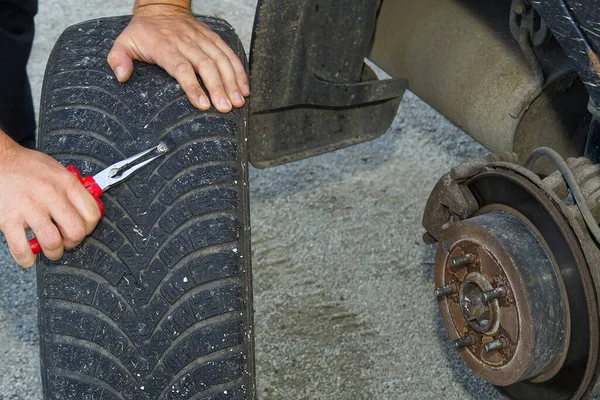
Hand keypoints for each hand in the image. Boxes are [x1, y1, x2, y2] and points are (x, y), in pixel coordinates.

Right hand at [0, 135, 101, 267]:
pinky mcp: (8, 218)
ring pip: (52, 242)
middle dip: (73, 242)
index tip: (83, 229)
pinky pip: (22, 248)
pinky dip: (27, 258)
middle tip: (67, 241)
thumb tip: (85, 206)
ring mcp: (29, 207)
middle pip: (76, 231)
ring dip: (53, 252)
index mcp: (66, 183)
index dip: (89, 227)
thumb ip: (72, 188)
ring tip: (50, 249)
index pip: (92, 214)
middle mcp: (51, 195)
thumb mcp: (57, 170)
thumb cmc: (25, 166)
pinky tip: (29, 256)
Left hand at [107, 4, 249, 112]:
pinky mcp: (213, 38)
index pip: (182, 68)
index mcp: (165, 47)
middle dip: (218, 88)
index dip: (193, 87)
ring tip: (238, 101)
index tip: (203, 104)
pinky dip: (239, 70)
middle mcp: (186, 43)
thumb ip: (118, 58)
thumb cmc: (144, 31)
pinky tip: (244, 87)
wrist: (161, 6)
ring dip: (232, 81)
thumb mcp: (124, 42)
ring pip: (221, 60)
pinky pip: (229, 53)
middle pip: (206, 66)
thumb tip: (122, 76)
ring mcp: (202, 39)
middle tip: (225, 107)